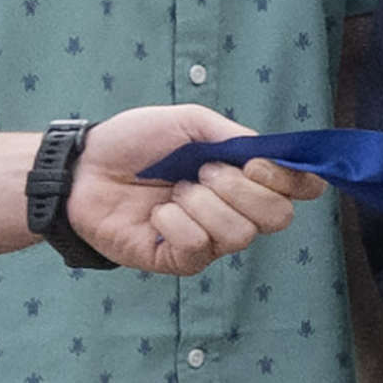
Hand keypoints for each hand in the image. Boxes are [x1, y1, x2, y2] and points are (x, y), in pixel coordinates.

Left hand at [67, 108, 307, 276]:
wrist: (84, 168)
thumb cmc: (134, 143)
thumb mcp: (187, 121)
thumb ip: (232, 134)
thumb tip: (269, 154)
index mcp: (244, 178)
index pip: (298, 190)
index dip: (293, 180)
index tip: (258, 164)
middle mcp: (234, 212)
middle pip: (278, 218)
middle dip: (243, 190)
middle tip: (204, 171)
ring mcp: (208, 240)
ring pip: (239, 235)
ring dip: (203, 204)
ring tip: (174, 190)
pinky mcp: (179, 261)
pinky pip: (197, 248)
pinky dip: (175, 223)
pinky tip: (156, 213)